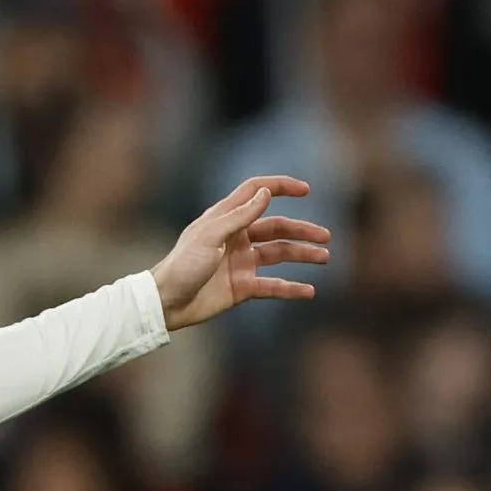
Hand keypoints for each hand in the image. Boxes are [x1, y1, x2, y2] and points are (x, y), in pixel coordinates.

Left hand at [149, 175, 329, 330]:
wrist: (165, 303)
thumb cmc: (181, 265)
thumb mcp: (210, 236)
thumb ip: (240, 216)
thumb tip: (266, 193)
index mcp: (225, 219)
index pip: (256, 194)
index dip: (280, 187)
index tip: (306, 190)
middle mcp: (236, 238)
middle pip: (277, 228)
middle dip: (302, 231)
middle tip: (325, 237)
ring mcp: (240, 262)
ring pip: (279, 254)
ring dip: (302, 255)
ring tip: (324, 257)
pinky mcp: (241, 286)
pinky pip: (272, 285)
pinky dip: (291, 288)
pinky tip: (309, 291)